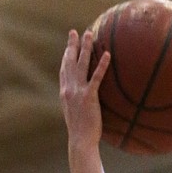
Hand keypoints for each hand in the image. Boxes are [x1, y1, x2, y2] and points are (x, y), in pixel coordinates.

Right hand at [60, 27, 109, 150]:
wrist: (80, 141)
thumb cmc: (80, 132)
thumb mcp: (75, 115)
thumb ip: (76, 104)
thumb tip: (83, 101)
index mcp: (64, 93)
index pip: (64, 70)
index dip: (65, 56)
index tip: (68, 46)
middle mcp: (69, 89)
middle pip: (69, 62)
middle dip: (72, 45)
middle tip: (74, 32)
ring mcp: (78, 92)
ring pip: (81, 64)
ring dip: (85, 48)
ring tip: (89, 34)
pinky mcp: (89, 97)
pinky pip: (96, 77)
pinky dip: (101, 65)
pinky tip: (107, 54)